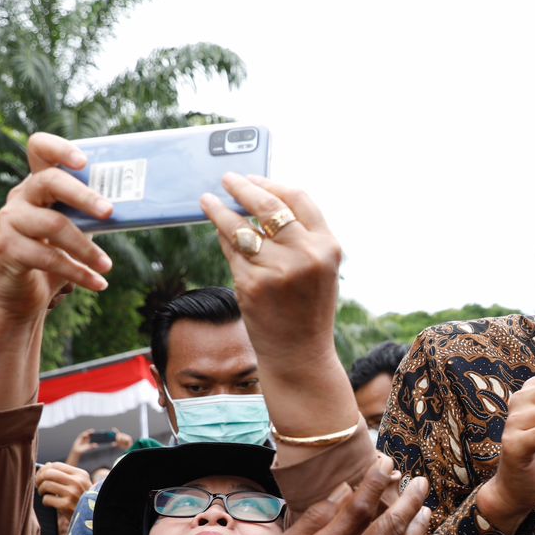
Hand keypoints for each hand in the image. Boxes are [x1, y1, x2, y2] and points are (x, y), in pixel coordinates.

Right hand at [0, 132, 112, 317]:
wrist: (21, 292)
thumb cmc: (56, 253)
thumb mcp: (78, 228)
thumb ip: (95, 214)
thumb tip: (138, 209)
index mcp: (40, 183)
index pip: (40, 149)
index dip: (60, 149)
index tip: (84, 162)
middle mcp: (22, 196)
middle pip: (50, 181)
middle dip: (84, 196)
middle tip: (110, 212)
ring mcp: (11, 221)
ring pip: (53, 224)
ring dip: (86, 247)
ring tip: (107, 265)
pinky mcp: (8, 249)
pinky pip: (48, 257)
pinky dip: (78, 272)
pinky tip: (98, 283)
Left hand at [34, 462, 91, 518]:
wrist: (92, 519)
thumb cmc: (81, 501)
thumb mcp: (79, 485)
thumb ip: (64, 475)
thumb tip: (47, 465)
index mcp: (81, 475)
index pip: (56, 465)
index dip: (45, 470)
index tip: (40, 476)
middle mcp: (78, 482)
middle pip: (49, 473)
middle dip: (39, 479)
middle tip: (38, 485)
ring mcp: (72, 494)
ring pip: (46, 485)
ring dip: (41, 490)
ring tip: (44, 495)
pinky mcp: (66, 505)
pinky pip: (47, 499)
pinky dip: (45, 502)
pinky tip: (50, 505)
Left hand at [200, 174, 342, 361]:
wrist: (300, 355)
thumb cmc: (308, 311)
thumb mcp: (318, 270)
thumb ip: (301, 239)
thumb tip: (261, 204)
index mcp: (328, 246)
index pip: (298, 199)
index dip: (272, 185)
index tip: (254, 179)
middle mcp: (305, 255)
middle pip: (267, 206)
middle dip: (243, 188)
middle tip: (227, 180)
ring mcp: (277, 270)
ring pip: (240, 227)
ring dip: (220, 210)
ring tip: (207, 200)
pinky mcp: (251, 285)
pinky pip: (231, 252)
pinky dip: (222, 238)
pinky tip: (216, 231)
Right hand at [254, 459, 432, 534]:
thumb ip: (315, 518)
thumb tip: (344, 490)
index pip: (358, 508)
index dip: (376, 482)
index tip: (386, 463)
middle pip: (390, 525)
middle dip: (409, 498)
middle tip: (421, 480)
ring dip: (418, 521)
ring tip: (425, 502)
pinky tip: (418, 532)